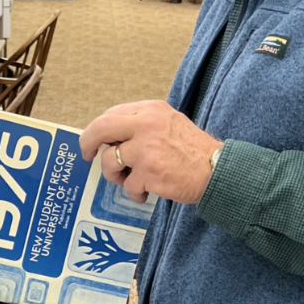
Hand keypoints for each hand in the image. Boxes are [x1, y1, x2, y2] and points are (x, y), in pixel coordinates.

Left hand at [79, 100, 220, 204]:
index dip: (98, 130)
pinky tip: (147, 193)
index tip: (94, 142)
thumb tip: (112, 138)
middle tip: (87, 155)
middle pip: (101, 128)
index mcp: (150, 110)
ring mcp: (146, 148)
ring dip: (115, 176)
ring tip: (131, 181)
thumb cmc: (194, 151)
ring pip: (110, 161)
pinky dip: (135, 193)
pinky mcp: (148, 171)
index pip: (111, 114)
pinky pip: (128, 185)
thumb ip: (142, 125)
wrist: (216, 170)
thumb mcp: (169, 123)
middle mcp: (146, 124)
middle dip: (88, 143)